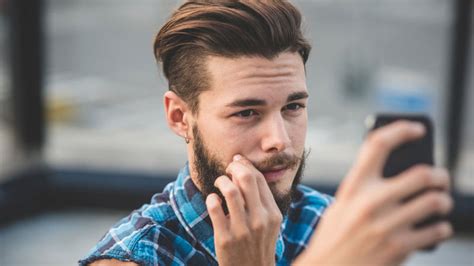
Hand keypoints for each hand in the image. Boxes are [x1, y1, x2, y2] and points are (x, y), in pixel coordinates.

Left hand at [206, 154, 281, 265]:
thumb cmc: (258, 245)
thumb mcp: (268, 224)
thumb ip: (261, 201)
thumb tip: (245, 170)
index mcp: (273, 214)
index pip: (259, 179)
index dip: (245, 165)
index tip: (236, 163)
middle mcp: (260, 220)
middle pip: (246, 179)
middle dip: (234, 168)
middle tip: (227, 170)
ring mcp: (243, 229)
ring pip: (230, 190)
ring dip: (221, 181)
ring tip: (219, 183)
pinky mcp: (225, 238)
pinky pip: (215, 208)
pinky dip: (211, 198)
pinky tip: (212, 200)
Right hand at [294, 121, 452, 265]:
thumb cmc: (334, 236)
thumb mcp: (341, 205)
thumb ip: (365, 188)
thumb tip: (401, 171)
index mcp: (353, 187)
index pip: (378, 144)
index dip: (402, 129)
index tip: (418, 129)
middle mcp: (370, 202)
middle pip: (422, 174)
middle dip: (439, 175)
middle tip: (440, 178)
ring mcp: (386, 226)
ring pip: (436, 202)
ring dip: (444, 201)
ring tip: (441, 203)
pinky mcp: (398, 248)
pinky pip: (437, 230)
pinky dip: (442, 227)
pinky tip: (437, 227)